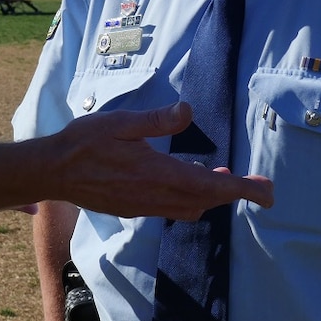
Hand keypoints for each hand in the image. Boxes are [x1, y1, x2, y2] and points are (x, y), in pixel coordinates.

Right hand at [55, 102, 273, 219]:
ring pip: (189, 209)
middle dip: (232, 194)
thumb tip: (187, 110)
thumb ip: (155, 119)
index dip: (243, 191)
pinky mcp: (132, 209)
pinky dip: (188, 200)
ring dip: (209, 197)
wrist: (54, 171)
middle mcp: (155, 195)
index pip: (210, 187)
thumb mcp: (119, 121)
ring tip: (218, 178)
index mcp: (157, 172)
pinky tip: (181, 183)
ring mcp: (143, 206)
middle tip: (251, 184)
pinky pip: (170, 210)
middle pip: (205, 202)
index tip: (267, 192)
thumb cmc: (84, 142)